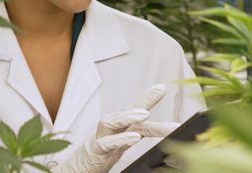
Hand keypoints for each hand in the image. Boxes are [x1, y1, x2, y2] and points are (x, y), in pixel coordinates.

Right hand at [53, 84, 179, 172]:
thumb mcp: (126, 140)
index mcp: (120, 125)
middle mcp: (111, 127)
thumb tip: (172, 131)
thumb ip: (144, 132)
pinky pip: (106, 143)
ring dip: (128, 116)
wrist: (79, 167)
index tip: (161, 87)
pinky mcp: (96, 151)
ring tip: (145, 115)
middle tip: (160, 91)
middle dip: (144, 100)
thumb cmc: (104, 151)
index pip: (136, 109)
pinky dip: (120, 140)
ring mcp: (102, 137)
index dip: (148, 98)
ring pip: (111, 121)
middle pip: (127, 110)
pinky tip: (134, 138)